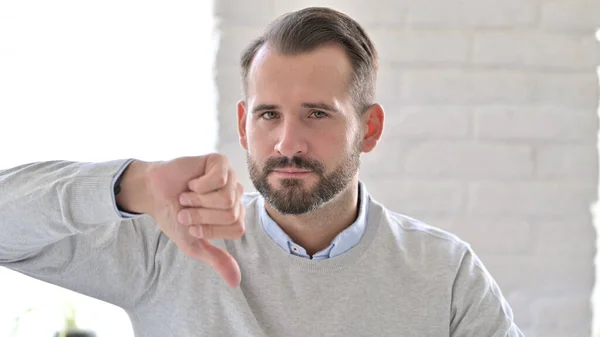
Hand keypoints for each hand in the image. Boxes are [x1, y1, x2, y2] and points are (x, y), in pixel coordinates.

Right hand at [121, 154, 244, 286]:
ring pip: (226, 198)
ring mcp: (230, 178)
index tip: (192, 226)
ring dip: (198, 201)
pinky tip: (191, 183)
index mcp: (234, 216)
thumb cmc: (174, 217)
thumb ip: (216, 259)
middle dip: (201, 215)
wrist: (153, 194)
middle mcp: (236, 196)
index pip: (236, 228)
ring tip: (186, 197)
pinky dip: (199, 185)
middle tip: (186, 210)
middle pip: (230, 213)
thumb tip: (236, 282)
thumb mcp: (193, 244)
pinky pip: (220, 178)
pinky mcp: (220, 162)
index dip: (210, 229)